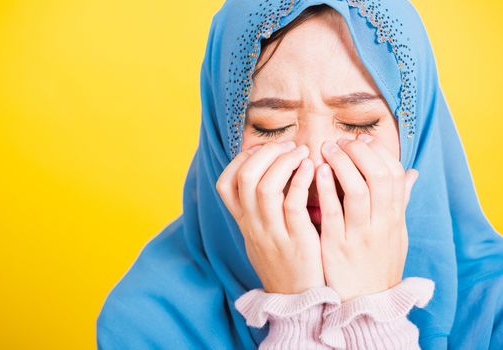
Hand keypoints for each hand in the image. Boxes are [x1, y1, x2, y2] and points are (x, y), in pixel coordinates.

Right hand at [216, 141, 324, 293]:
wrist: (298, 302)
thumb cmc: (284, 263)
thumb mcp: (262, 238)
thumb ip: (259, 211)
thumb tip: (265, 177)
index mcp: (244, 223)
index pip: (225, 184)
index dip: (241, 160)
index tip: (263, 150)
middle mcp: (253, 226)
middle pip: (245, 178)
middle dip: (266, 153)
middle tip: (289, 145)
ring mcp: (273, 233)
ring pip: (265, 187)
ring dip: (284, 162)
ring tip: (302, 152)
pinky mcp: (296, 241)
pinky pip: (292, 203)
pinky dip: (300, 179)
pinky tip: (311, 167)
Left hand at [316, 133, 418, 301]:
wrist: (367, 302)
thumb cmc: (378, 263)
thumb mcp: (396, 233)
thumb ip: (400, 201)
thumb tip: (413, 172)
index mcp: (394, 217)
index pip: (394, 174)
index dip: (378, 151)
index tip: (361, 138)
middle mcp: (381, 223)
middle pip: (378, 176)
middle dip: (359, 151)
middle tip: (340, 141)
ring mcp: (359, 235)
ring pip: (358, 190)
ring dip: (342, 163)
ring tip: (327, 149)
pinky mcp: (337, 247)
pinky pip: (334, 212)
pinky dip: (328, 189)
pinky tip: (319, 171)